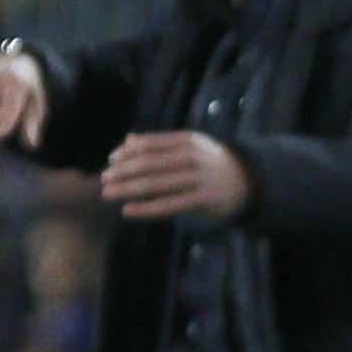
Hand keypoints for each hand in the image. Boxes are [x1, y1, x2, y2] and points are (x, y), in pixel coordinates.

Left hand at [100, 132, 252, 219]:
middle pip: (149, 163)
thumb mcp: (191, 145)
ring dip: (128, 189)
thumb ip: (161, 143)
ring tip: (108, 194)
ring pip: (156, 184)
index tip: (110, 161)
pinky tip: (128, 211)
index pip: (149, 144)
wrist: (248, 180)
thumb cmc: (210, 162)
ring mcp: (199, 179)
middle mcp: (193, 157)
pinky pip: (169, 205)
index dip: (126, 152)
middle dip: (122, 171)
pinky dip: (146, 208)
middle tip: (104, 179)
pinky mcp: (203, 200)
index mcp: (188, 140)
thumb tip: (128, 140)